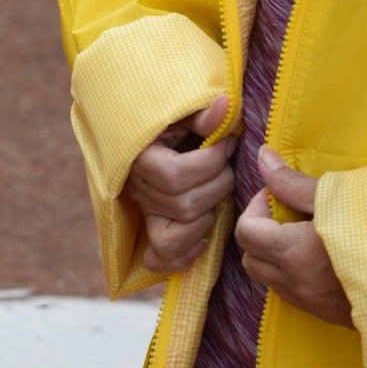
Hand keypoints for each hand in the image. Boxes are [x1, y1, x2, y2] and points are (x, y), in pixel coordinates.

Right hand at [125, 95, 236, 272]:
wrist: (162, 137)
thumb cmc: (176, 121)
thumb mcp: (184, 112)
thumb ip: (201, 114)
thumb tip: (224, 108)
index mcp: (139, 158)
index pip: (175, 175)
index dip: (211, 162)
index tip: (227, 143)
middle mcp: (137, 190)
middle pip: (183, 206)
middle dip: (218, 186)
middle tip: (229, 168)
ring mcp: (144, 214)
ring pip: (172, 237)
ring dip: (206, 219)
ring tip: (217, 197)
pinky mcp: (152, 230)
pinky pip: (159, 259)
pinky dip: (185, 254)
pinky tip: (205, 235)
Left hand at [235, 145, 353, 327]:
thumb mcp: (339, 199)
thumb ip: (294, 183)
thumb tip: (262, 158)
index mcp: (293, 252)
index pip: (246, 231)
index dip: (257, 207)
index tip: (281, 196)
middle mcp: (294, 282)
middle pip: (249, 258)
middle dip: (259, 232)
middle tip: (288, 214)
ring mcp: (308, 302)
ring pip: (267, 278)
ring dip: (273, 255)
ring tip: (302, 236)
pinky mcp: (324, 313)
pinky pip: (290, 293)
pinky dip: (290, 273)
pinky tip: (316, 257)